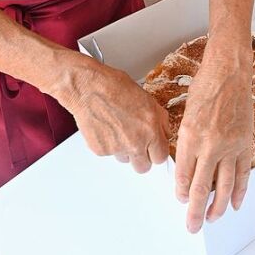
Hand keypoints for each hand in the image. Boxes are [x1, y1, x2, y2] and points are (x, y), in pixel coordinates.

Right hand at [56, 56, 170, 172]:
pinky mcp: (101, 150)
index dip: (157, 152)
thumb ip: (160, 120)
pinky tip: (107, 127)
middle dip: (142, 158)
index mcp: (150, 129)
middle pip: (143, 167)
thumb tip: (165, 134)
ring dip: (125, 150)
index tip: (153, 148)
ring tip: (119, 128)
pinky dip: (109, 144)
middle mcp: (135, 142)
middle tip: (137, 143)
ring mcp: (117, 148)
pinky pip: (109, 154)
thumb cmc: (115, 87)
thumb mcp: (147, 98)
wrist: (89, 87)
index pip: (161, 157)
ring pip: (125, 160)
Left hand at [175, 36, 253, 232]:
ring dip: (217, 207)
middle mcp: (210, 145)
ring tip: (212, 219)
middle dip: (195, 212)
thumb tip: (187, 166)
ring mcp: (230, 146)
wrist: (228, 72)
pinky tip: (234, 204)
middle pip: (201, 189)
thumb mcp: (186, 115)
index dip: (181, 192)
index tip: (181, 199)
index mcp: (190, 137)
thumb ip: (187, 142)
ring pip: (224, 187)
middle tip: (192, 226)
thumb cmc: (205, 87)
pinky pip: (243, 174)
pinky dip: (239, 191)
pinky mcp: (245, 144)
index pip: (183, 176)